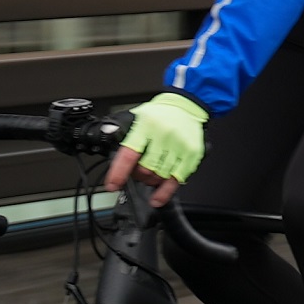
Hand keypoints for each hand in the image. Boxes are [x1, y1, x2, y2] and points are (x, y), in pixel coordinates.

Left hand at [104, 90, 207, 206]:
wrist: (187, 106)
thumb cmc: (161, 114)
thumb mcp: (140, 118)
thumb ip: (127, 136)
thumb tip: (114, 159)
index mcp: (146, 125)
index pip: (129, 154)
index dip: (118, 173)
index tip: (112, 185)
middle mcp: (163, 135)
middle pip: (144, 170)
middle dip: (137, 176)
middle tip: (137, 173)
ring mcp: (179, 145)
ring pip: (159, 176)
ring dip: (150, 181)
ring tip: (149, 176)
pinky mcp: (191, 154)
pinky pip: (176, 180)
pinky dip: (164, 192)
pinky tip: (157, 198)